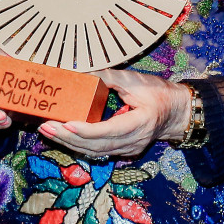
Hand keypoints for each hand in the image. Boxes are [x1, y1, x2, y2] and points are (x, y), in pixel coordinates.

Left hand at [38, 69, 189, 160]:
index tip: (65, 124)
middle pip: (96, 146)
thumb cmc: (159, 93)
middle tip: (46, 126)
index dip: (85, 130)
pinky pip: (98, 151)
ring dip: (69, 143)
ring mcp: (129, 149)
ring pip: (94, 151)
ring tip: (48, 130)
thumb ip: (109, 76)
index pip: (108, 131)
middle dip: (68, 138)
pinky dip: (79, 145)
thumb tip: (82, 72)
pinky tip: (63, 137)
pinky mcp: (123, 150)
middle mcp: (134, 141)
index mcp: (140, 123)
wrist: (177, 112)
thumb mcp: (136, 80)